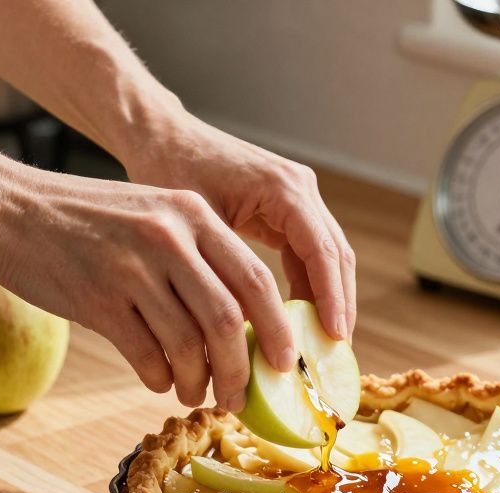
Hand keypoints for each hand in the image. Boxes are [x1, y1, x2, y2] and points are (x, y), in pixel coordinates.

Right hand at [0, 167, 294, 410]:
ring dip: (198, 381)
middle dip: (241, 368)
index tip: (285, 363)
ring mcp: (131, 268)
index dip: (277, 329)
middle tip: (240, 396)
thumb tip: (245, 324)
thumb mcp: (155, 215)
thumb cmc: (88, 220)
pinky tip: (158, 379)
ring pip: (188, 345)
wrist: (8, 209)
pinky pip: (145, 356)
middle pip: (227, 319)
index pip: (256, 280)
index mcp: (193, 214)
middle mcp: (168, 237)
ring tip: (196, 392)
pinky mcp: (97, 299)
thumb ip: (200, 257)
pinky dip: (159, 378)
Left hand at [117, 114, 356, 340]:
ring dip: (328, 298)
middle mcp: (300, 188)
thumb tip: (247, 327)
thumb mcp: (196, 222)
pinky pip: (307, 252)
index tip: (334, 335)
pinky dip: (308, 286)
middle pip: (336, 254)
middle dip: (339, 304)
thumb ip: (224, 269)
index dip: (332, 296)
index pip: (322, 250)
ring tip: (322, 342)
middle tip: (335, 349)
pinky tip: (298, 319)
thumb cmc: (169, 168)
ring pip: (327, 256)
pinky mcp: (286, 208)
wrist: (161, 135)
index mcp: (283, 187)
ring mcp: (297, 196)